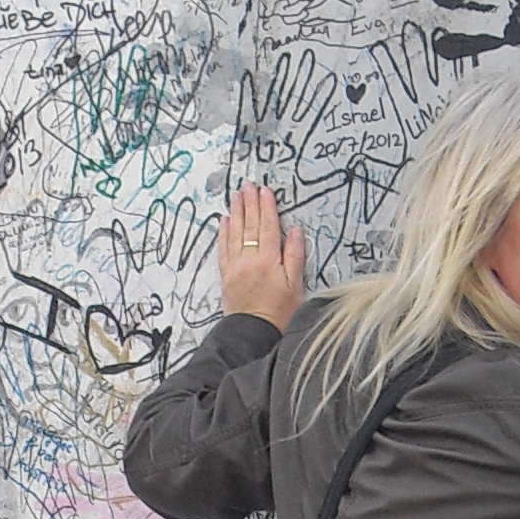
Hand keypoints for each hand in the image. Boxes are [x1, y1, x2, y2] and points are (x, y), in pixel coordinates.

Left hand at [214, 181, 306, 327]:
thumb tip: (294, 231)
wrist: (254, 333)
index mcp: (269, 260)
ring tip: (236, 195)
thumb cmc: (280, 313)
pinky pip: (223, 248)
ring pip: (234, 233)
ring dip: (235, 212)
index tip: (265, 191)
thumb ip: (294, 256)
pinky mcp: (226, 275)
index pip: (267, 227)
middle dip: (249, 203)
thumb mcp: (295, 285)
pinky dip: (223, 232)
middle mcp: (249, 259)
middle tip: (247, 185)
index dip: (267, 207)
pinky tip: (224, 220)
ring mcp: (235, 266)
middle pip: (250, 225)